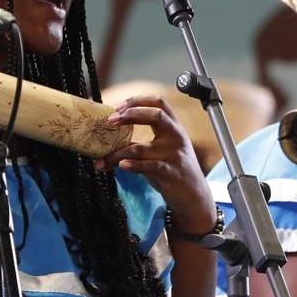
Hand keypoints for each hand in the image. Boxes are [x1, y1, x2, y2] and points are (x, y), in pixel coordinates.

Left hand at [99, 95, 212, 234]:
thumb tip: (111, 139)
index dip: (137, 100)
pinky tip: (121, 165)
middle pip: (156, 115)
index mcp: (174, 127)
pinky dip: (132, 165)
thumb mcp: (163, 150)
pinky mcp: (170, 173)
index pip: (159, 103)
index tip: (118, 106)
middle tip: (110, 120)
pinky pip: (148, 166)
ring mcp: (173, 155)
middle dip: (130, 114)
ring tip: (102, 160)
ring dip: (116, 154)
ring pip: (140, 148)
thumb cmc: (174, 170)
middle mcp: (175, 137)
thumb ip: (143, 142)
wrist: (194, 196)